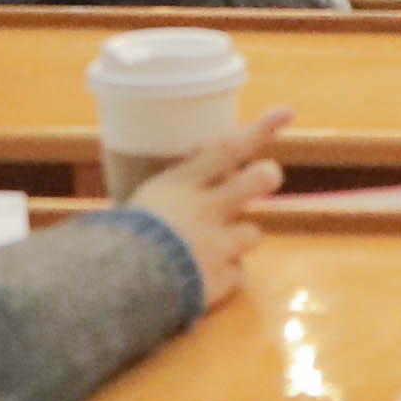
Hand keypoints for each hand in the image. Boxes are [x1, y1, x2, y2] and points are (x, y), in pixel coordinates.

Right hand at [122, 110, 293, 304]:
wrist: (113, 289)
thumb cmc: (118, 240)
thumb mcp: (144, 201)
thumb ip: (178, 188)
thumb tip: (199, 169)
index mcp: (182, 185)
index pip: (227, 148)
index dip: (260, 129)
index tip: (287, 112)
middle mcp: (207, 209)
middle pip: (258, 180)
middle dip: (265, 176)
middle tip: (265, 177)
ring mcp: (219, 244)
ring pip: (252, 232)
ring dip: (238, 238)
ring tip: (212, 248)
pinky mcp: (222, 278)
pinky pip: (237, 273)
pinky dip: (224, 275)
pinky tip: (203, 277)